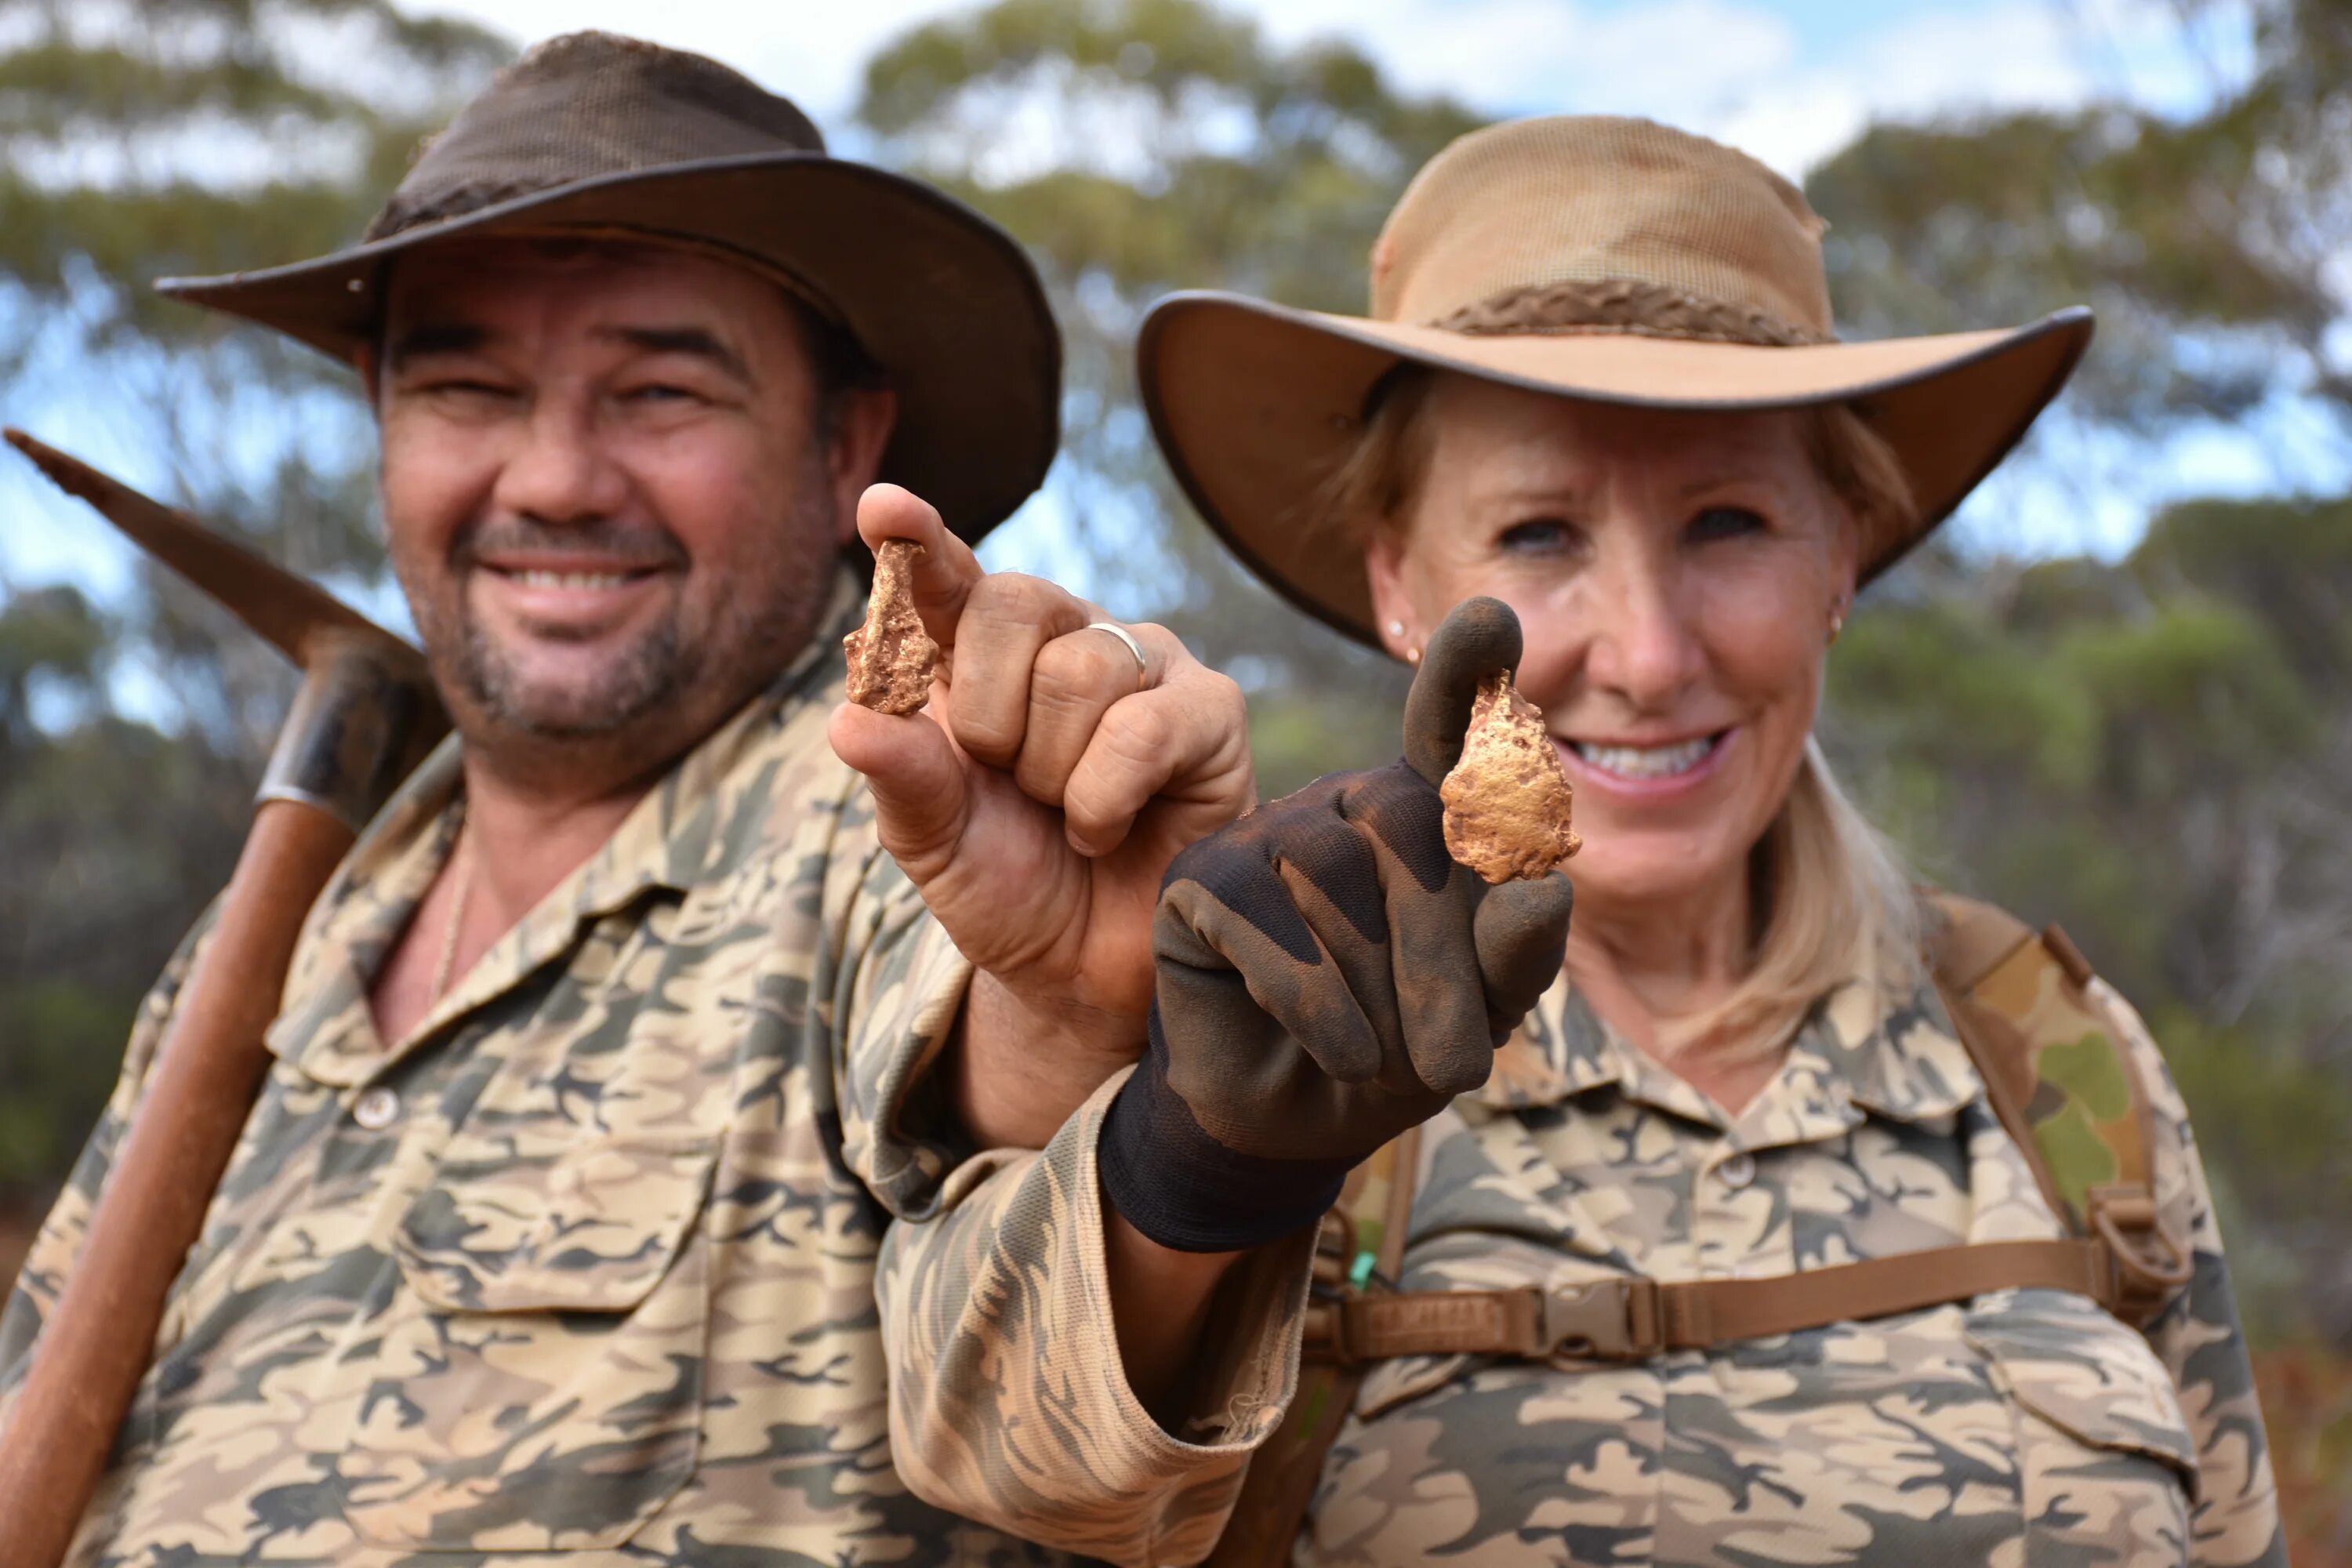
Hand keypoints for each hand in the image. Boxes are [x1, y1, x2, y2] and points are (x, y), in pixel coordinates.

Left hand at [827, 486, 1255, 1104]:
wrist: (1087, 976)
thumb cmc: (1012, 891)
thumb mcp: (933, 843)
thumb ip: (901, 776)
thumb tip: (846, 722)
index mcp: (983, 656)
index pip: (948, 578)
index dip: (919, 540)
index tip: (883, 508)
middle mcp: (1067, 641)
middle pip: (1013, 603)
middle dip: (989, 714)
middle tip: (1007, 781)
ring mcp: (1145, 667)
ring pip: (1077, 671)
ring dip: (1052, 772)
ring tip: (1066, 815)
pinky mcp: (1210, 713)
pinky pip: (1141, 727)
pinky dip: (1104, 798)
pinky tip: (1110, 829)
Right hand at [1098, 597, 1572, 1252]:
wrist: (1292, 1124)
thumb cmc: (1398, 1051)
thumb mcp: (1478, 1015)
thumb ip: (1518, 954)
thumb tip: (1545, 890)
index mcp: (1429, 813)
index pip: (1452, 731)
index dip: (1468, 674)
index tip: (1492, 615)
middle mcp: (1348, 803)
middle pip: (1413, 831)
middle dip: (1446, 959)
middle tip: (1462, 1067)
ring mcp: (1269, 833)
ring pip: (1342, 884)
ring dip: (1385, 994)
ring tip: (1393, 1066)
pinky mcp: (1199, 880)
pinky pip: (1270, 925)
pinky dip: (1319, 1003)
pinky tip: (1341, 1053)